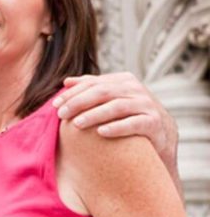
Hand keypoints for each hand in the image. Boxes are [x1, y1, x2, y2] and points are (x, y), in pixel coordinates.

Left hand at [54, 73, 177, 166]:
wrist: (161, 135)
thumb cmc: (129, 115)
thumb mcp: (111, 100)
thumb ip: (92, 88)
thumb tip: (67, 81)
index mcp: (123, 81)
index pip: (93, 83)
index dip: (72, 93)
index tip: (55, 105)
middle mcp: (136, 89)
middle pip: (103, 92)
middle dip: (79, 102)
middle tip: (62, 114)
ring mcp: (146, 105)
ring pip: (117, 106)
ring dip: (95, 115)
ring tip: (77, 124)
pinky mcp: (154, 122)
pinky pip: (134, 124)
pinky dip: (117, 127)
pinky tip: (101, 132)